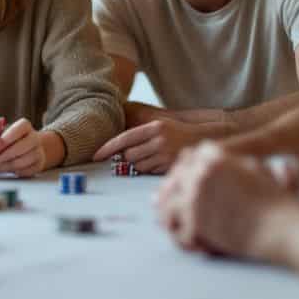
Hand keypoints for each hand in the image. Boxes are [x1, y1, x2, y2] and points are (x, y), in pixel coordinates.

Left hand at [0, 118, 47, 176]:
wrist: (32, 147)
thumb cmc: (13, 139)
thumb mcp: (6, 131)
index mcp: (25, 126)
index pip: (16, 131)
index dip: (4, 140)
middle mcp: (35, 138)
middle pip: (19, 148)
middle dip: (3, 156)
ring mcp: (39, 152)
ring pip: (22, 161)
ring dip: (7, 166)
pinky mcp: (38, 165)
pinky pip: (26, 170)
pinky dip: (14, 171)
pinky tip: (5, 170)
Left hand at [92, 116, 208, 172]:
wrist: (203, 139)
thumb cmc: (175, 132)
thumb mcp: (158, 125)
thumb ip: (139, 133)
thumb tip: (116, 147)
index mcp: (154, 127)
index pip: (124, 138)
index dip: (107, 148)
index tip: (95, 156)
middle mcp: (159, 140)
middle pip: (129, 156)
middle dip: (129, 157)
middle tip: (139, 152)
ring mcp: (165, 154)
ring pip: (138, 166)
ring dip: (140, 164)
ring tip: (153, 156)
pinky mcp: (170, 166)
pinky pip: (149, 172)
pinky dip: (150, 169)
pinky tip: (160, 161)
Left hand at [153, 142, 298, 258]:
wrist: (283, 225)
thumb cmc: (274, 201)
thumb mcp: (254, 168)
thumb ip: (228, 163)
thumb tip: (200, 162)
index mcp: (212, 153)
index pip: (183, 163)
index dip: (183, 180)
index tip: (189, 195)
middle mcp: (199, 168)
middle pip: (172, 183)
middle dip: (173, 200)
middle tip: (181, 218)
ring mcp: (194, 191)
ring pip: (167, 206)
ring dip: (173, 220)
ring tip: (188, 233)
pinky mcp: (193, 216)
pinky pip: (175, 229)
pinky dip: (184, 239)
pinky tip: (197, 246)